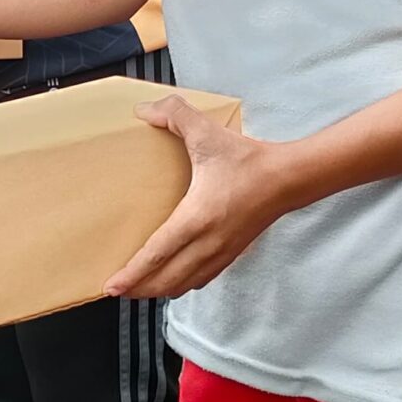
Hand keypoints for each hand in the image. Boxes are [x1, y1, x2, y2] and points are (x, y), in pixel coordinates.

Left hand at [103, 95, 291, 297]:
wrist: (289, 178)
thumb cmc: (248, 159)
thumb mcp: (208, 132)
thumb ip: (175, 115)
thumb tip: (144, 110)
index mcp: (196, 219)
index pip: (157, 255)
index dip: (132, 273)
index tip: (111, 287)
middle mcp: (208, 243)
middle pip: (167, 279)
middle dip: (139, 289)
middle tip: (116, 291)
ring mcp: (222, 252)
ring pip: (185, 284)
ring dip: (160, 289)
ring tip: (139, 289)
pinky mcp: (233, 253)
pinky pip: (202, 278)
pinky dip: (183, 284)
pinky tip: (175, 280)